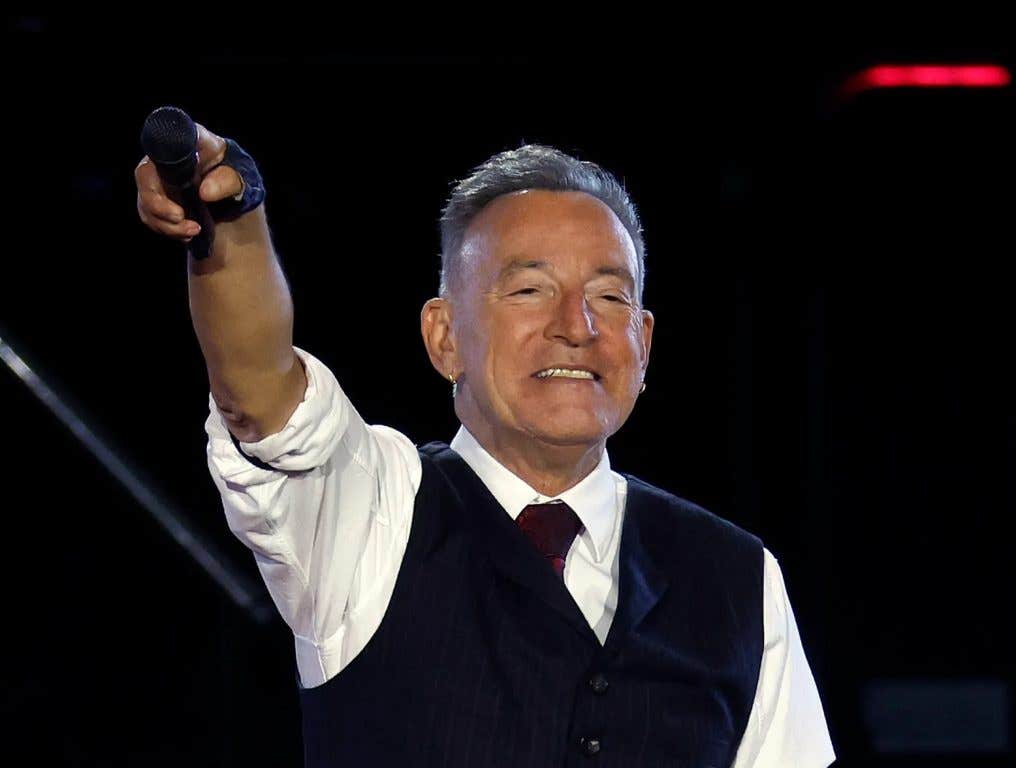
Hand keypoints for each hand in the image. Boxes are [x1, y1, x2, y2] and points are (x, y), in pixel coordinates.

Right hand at [135, 122, 244, 242]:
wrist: (231, 200)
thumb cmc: (235, 180)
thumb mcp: (241, 179)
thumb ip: (227, 181)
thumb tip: (205, 192)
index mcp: (188, 141)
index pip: (167, 137)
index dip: (166, 154)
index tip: (181, 177)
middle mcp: (166, 156)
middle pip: (144, 175)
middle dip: (158, 203)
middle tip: (180, 217)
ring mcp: (157, 178)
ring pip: (146, 201)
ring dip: (167, 223)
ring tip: (194, 231)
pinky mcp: (154, 199)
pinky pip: (150, 216)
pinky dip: (168, 229)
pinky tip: (187, 233)